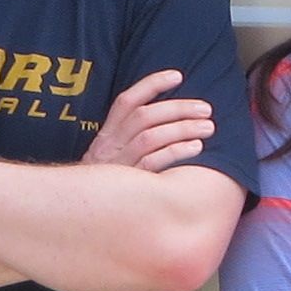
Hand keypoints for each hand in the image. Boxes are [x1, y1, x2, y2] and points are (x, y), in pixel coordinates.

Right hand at [82, 68, 213, 171]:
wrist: (82, 213)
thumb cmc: (107, 183)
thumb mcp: (110, 156)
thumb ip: (129, 136)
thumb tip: (168, 116)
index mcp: (107, 134)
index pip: (126, 101)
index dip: (152, 85)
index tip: (178, 76)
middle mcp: (111, 146)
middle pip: (145, 116)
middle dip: (178, 108)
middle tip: (206, 110)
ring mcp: (120, 165)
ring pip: (151, 137)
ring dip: (183, 128)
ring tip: (208, 127)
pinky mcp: (130, 184)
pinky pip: (154, 163)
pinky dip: (176, 152)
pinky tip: (196, 147)